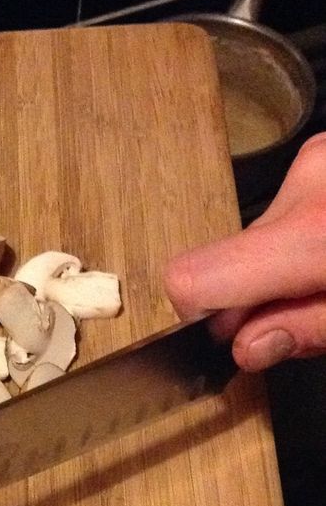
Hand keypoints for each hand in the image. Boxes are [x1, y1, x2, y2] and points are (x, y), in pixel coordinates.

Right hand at [164, 131, 325, 369]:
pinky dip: (301, 244)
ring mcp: (316, 164)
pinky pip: (289, 213)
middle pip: (228, 262)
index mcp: (311, 232)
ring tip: (325, 281)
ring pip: (259, 239)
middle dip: (256, 298)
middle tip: (310, 317)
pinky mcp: (324, 159)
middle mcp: (304, 185)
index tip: (233, 340)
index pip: (193, 278)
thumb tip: (245, 347)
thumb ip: (310, 328)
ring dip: (282, 272)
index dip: (200, 319)